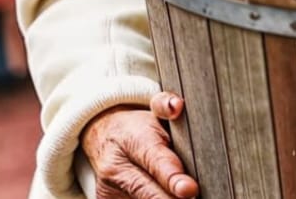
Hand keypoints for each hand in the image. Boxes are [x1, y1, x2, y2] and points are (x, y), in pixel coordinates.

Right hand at [80, 92, 198, 197]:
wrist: (102, 138)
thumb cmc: (137, 128)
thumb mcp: (153, 112)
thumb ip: (166, 106)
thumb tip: (176, 105)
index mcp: (132, 141)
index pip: (155, 162)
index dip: (173, 178)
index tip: (189, 189)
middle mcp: (116, 169)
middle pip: (149, 193)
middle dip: (172, 197)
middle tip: (193, 194)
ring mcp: (109, 191)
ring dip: (166, 198)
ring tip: (176, 189)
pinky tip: (162, 193)